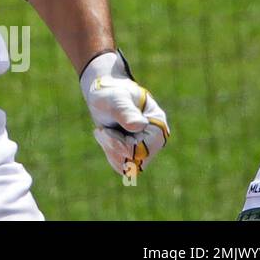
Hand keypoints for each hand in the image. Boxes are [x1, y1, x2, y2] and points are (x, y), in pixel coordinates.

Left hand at [80, 51, 169, 178]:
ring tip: (104, 131)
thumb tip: (140, 126)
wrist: (103, 94)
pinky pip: (122, 166)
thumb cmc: (110, 92)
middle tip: (102, 131)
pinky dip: (110, 153)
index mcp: (158, 125)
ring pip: (128, 167)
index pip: (143, 150)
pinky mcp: (135, 153)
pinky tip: (106, 138)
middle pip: (136, 162)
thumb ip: (125, 111)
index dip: (121, 145)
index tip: (106, 130)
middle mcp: (155, 139)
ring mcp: (146, 148)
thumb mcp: (115, 98)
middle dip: (113, 148)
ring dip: (110, 150)